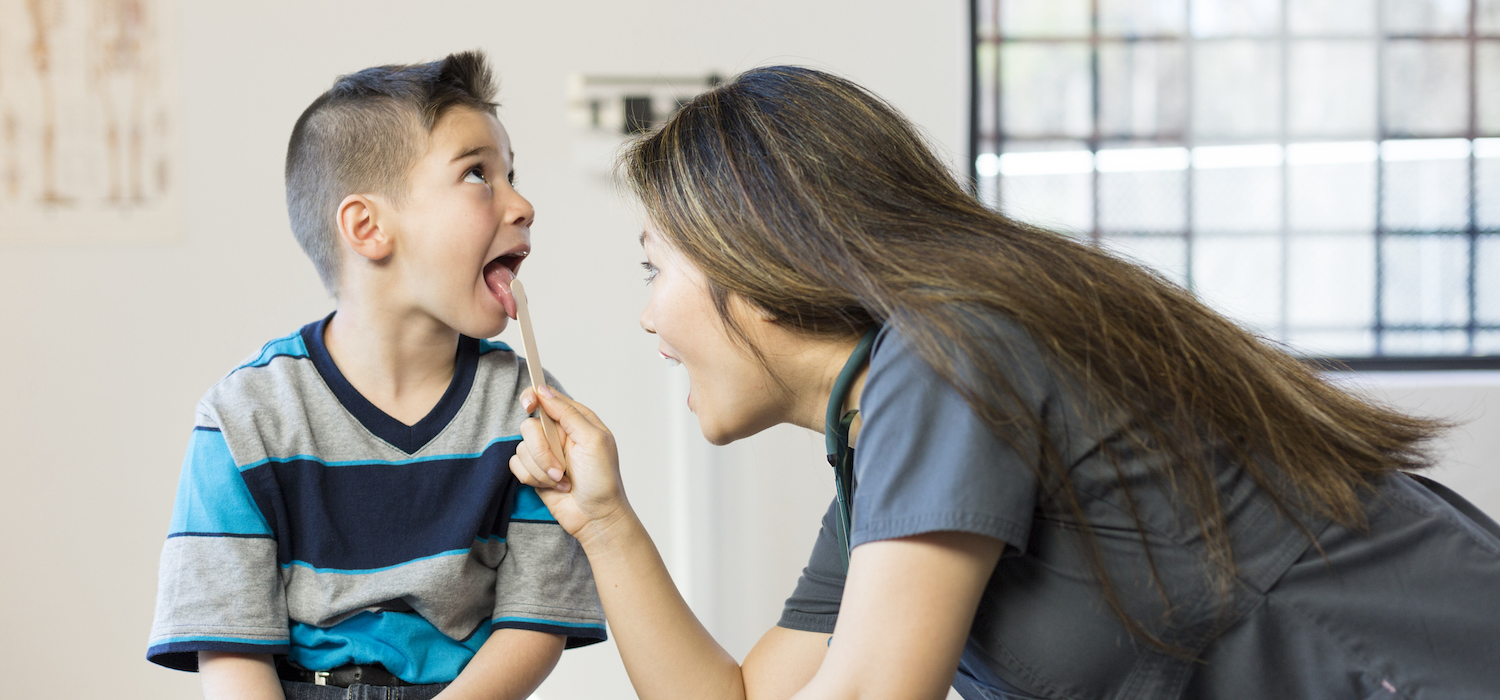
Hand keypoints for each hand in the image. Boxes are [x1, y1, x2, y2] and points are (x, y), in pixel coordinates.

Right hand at [509, 386, 632, 545]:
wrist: (595, 517)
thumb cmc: (602, 480)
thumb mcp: (592, 440)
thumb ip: (567, 413)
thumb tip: (542, 390)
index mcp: (575, 420)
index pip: (547, 397)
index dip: (532, 398)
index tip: (528, 405)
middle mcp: (558, 434)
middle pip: (529, 426)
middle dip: (542, 450)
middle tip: (561, 468)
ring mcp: (545, 453)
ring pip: (521, 448)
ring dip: (541, 469)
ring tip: (562, 480)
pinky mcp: (534, 471)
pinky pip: (516, 465)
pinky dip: (533, 478)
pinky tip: (553, 486)